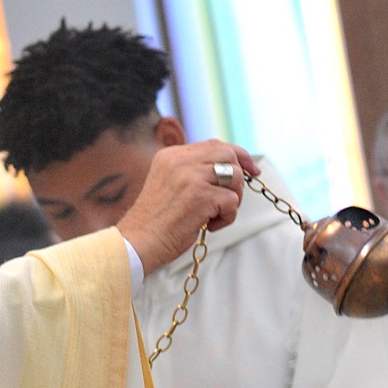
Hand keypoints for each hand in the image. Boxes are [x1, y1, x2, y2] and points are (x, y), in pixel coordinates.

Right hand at [118, 140, 260, 273]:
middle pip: (228, 153)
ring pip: (234, 176)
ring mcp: (190, 177)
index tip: (249, 169)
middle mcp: (180, 160)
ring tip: (215, 215)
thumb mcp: (169, 184)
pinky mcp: (201, 196)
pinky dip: (227, 217)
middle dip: (241, 173)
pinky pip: (232, 201)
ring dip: (233, 199)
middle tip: (237, 195)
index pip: (213, 145)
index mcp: (170, 155)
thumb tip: (228, 169)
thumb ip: (191, 172)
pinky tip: (209, 225)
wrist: (138, 242)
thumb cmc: (154, 222)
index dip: (236, 155)